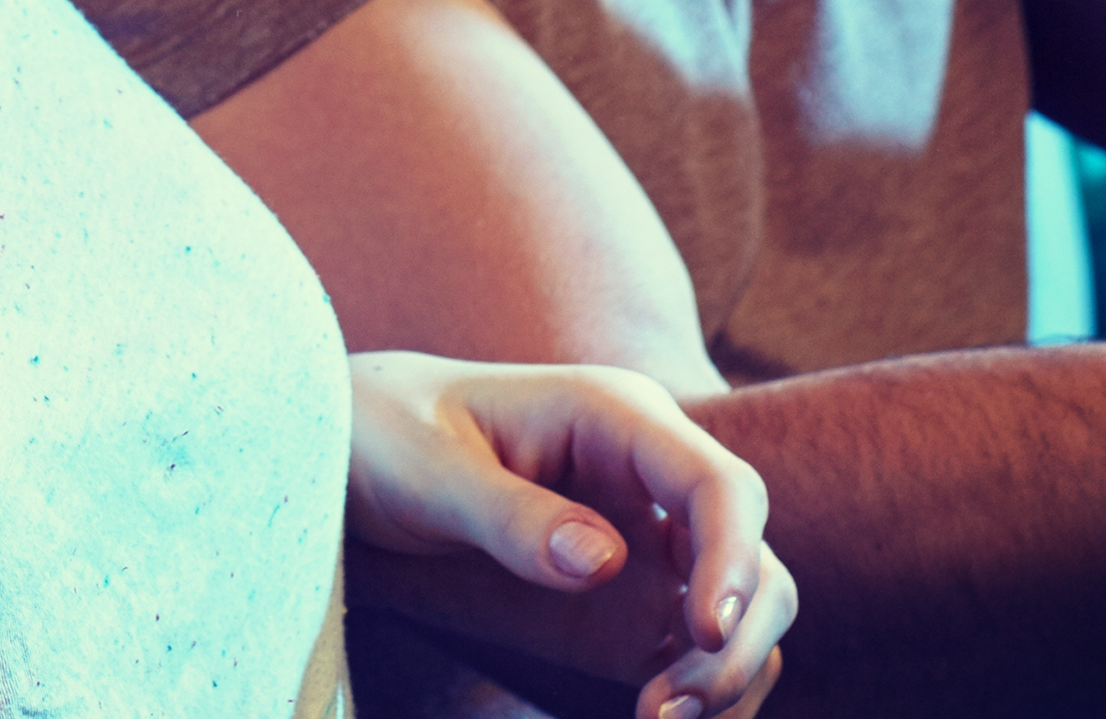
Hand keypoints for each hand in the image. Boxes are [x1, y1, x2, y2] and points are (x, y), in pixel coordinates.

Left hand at [346, 353, 790, 718]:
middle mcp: (651, 478)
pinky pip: (699, 649)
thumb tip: (604, 563)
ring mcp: (648, 541)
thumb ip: (510, 516)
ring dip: (726, 675)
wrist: (353, 457)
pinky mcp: (631, 600)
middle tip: (667, 709)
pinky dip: (702, 692)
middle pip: (752, 554)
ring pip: (745, 608)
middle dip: (737, 636)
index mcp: (615, 417)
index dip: (732, 558)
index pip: (717, 485)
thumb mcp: (428, 471)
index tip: (707, 632)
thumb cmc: (389, 437)